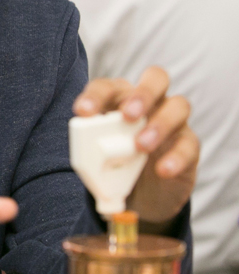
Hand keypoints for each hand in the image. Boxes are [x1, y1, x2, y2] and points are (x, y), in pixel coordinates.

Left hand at [74, 66, 198, 225]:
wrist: (140, 194)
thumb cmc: (114, 164)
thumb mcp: (100, 154)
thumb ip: (95, 145)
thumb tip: (88, 147)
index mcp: (121, 98)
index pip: (109, 86)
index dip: (96, 94)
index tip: (83, 112)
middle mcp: (151, 102)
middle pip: (157, 78)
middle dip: (142, 94)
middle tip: (128, 115)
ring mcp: (174, 122)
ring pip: (179, 105)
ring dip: (160, 124)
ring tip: (141, 146)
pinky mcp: (188, 145)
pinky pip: (189, 144)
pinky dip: (176, 157)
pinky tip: (162, 169)